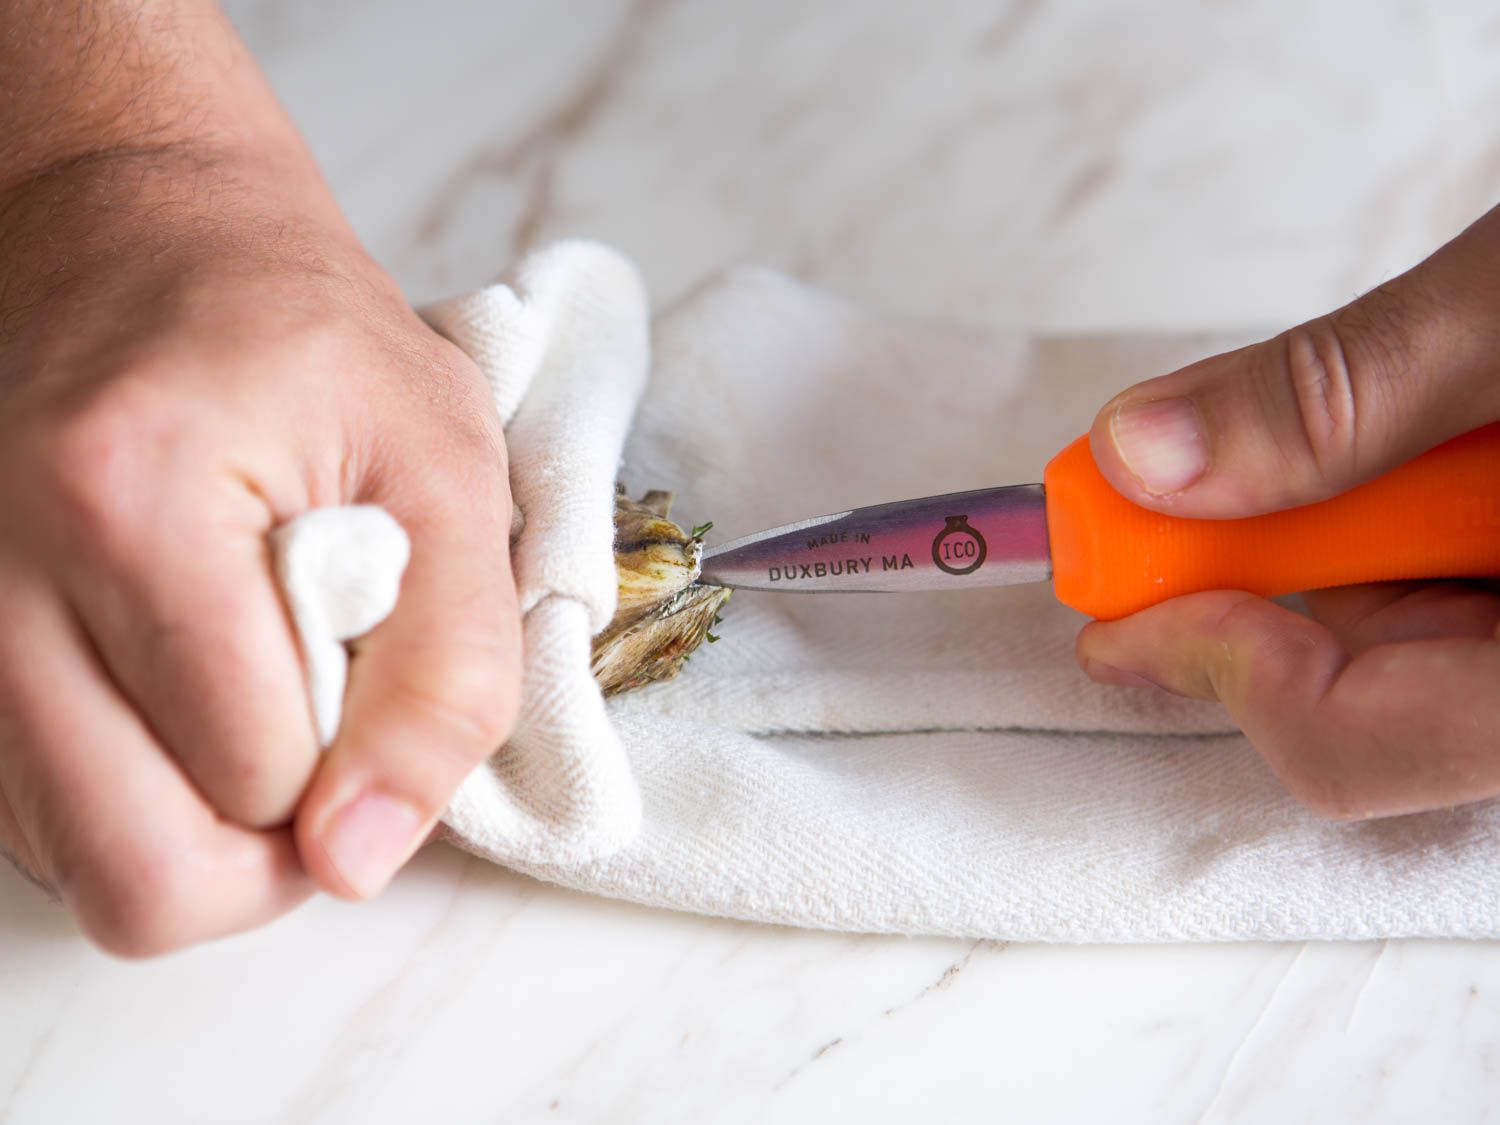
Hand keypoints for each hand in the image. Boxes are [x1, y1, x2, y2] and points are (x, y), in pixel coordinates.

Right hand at [0, 3, 520, 955]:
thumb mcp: (444, 469)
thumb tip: (362, 859)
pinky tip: (177, 693)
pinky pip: (29, 816)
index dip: (353, 764)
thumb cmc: (304, 335)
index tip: (376, 680)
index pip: (260, 779)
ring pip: (77, 866)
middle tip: (322, 744)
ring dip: (192, 828)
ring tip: (250, 695)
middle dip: (267, 851)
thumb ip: (446, 669)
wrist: (134, 226)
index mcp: (133, 503)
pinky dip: (123, 796)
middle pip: (138, 877)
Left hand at [1077, 203, 1499, 819]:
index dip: (1212, 668)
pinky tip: (1422, 461)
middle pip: (1388, 703)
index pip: (1363, 744)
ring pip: (1436, 657)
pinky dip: (1420, 541)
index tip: (1114, 604)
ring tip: (1346, 448)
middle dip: (1267, 601)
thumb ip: (1342, 395)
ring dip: (1346, 559)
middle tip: (1173, 513)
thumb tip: (1148, 454)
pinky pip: (1484, 613)